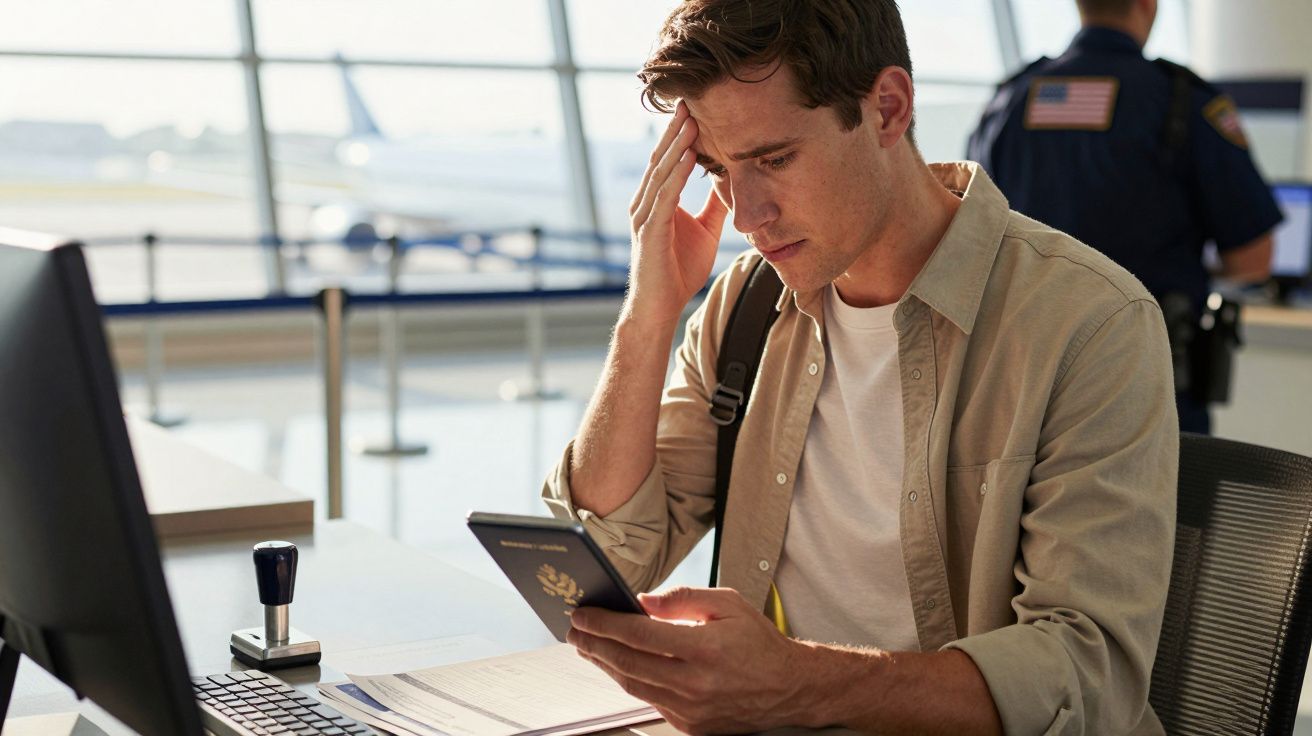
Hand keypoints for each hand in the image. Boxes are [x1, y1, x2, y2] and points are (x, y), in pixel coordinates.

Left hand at [567, 587, 809, 733]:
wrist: (789, 688)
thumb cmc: (759, 643)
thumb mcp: (728, 604)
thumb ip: (682, 598)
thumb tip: (642, 601)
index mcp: (705, 648)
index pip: (640, 633)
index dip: (605, 623)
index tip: (584, 614)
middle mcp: (696, 682)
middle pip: (628, 662)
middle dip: (594, 644)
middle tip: (575, 630)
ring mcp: (692, 708)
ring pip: (633, 685)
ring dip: (605, 664)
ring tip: (588, 646)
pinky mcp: (691, 725)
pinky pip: (650, 700)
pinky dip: (629, 681)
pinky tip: (619, 666)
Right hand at [625, 102, 730, 327]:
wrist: (660, 308)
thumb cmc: (678, 272)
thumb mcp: (705, 232)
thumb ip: (713, 208)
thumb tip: (731, 185)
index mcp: (657, 201)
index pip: (668, 161)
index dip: (680, 135)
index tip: (695, 109)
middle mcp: (646, 203)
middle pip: (661, 158)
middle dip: (675, 130)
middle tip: (689, 100)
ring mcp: (645, 215)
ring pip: (661, 172)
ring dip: (677, 145)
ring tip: (691, 120)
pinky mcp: (650, 231)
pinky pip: (665, 196)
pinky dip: (676, 174)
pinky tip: (689, 156)